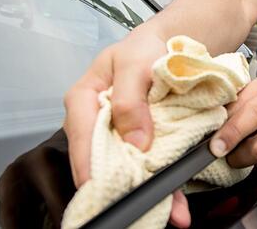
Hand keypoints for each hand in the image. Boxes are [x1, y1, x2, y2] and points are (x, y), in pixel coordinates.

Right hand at [63, 30, 190, 226]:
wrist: (174, 45)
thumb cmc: (146, 47)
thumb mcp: (135, 64)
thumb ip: (129, 99)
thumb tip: (134, 141)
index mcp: (84, 98)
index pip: (80, 135)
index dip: (88, 163)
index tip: (98, 186)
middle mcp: (96, 122)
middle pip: (102, 160)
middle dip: (120, 186)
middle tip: (138, 206)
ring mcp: (119, 135)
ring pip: (127, 169)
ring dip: (148, 192)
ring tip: (170, 212)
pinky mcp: (141, 143)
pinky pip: (148, 167)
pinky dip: (163, 185)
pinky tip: (176, 203)